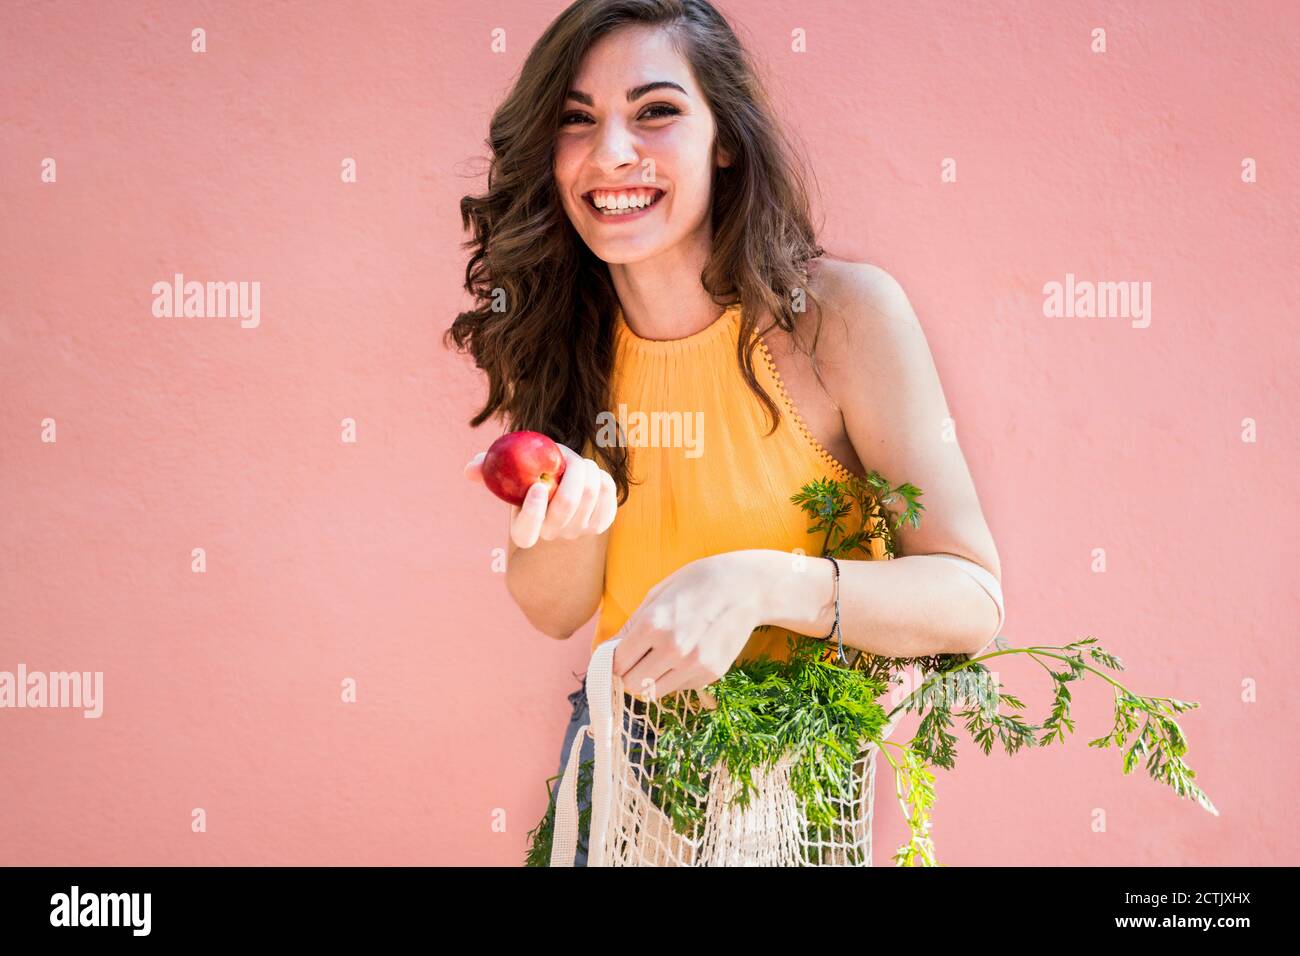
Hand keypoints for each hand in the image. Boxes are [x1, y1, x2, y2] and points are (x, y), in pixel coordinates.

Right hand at [464, 441, 616, 548]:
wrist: (562, 502)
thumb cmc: (528, 485)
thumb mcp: (506, 479)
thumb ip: (487, 470)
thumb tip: (469, 470)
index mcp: (525, 529)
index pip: (526, 532)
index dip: (534, 511)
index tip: (538, 486)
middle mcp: (553, 535)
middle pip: (567, 503)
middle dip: (570, 471)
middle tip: (568, 455)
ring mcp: (579, 532)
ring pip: (590, 494)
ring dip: (587, 468)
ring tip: (579, 463)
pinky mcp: (601, 523)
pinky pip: (608, 495)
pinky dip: (603, 477)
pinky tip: (593, 474)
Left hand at [612, 552, 764, 700]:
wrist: (746, 587)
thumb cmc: (696, 583)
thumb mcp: (657, 594)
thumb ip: (631, 624)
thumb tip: (610, 649)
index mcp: (652, 624)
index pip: (617, 663)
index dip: (614, 661)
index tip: (619, 657)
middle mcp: (672, 648)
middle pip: (631, 684)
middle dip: (629, 674)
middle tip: (636, 662)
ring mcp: (694, 664)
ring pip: (654, 692)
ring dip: (651, 680)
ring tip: (660, 660)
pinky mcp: (711, 673)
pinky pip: (680, 687)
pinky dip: (675, 678)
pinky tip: (685, 656)